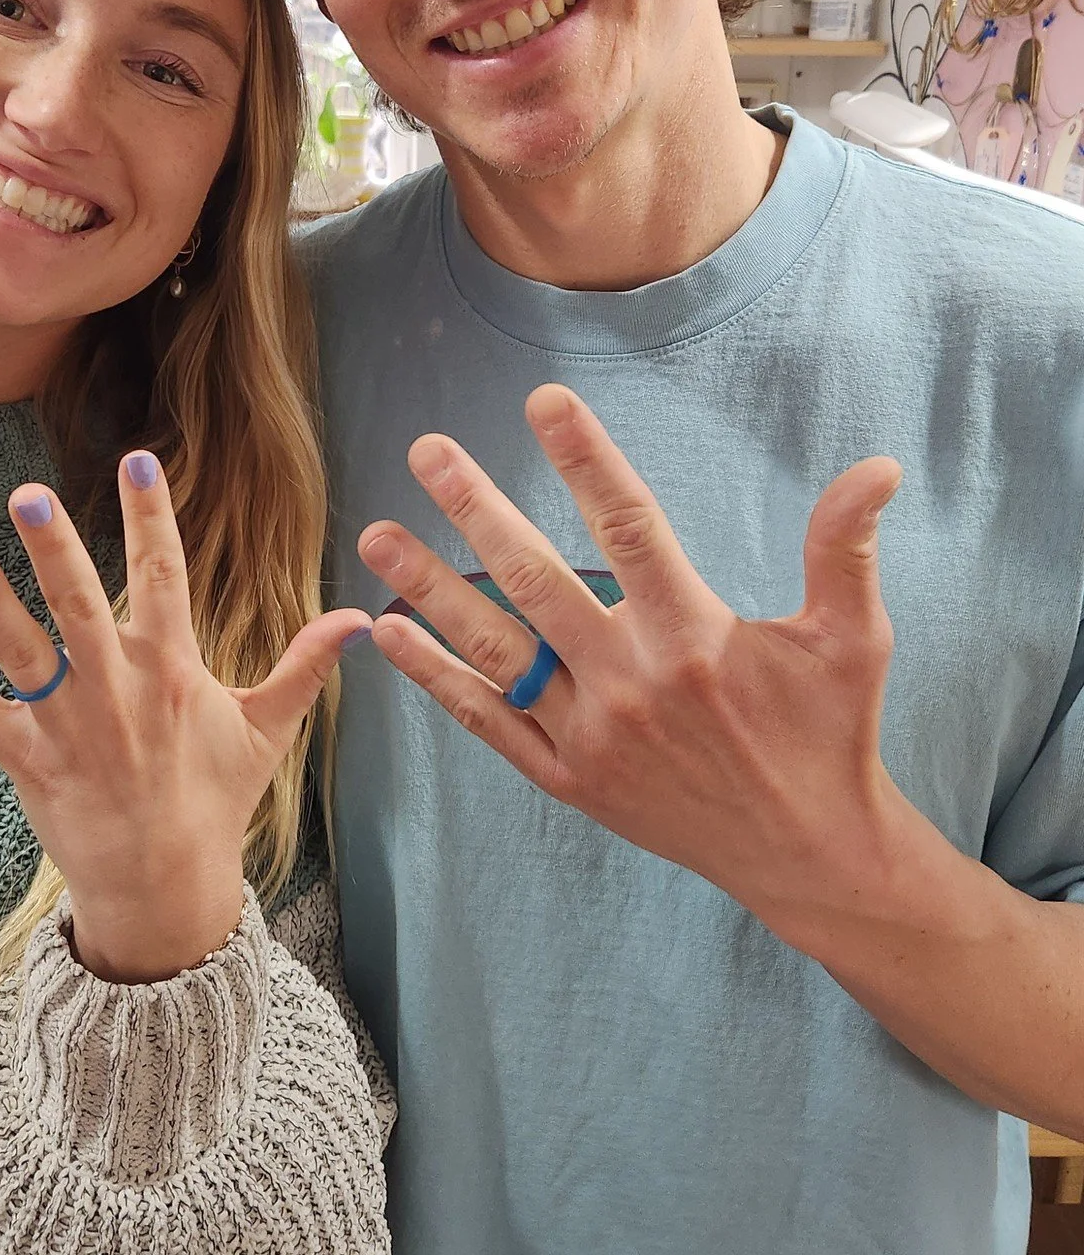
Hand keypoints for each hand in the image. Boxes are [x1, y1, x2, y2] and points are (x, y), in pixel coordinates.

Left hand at [0, 452, 369, 983]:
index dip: (149, 516)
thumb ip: (305, 665)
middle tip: (28, 494)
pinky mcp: (28, 759)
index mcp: (172, 669)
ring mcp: (70, 724)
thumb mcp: (266, 729)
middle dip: (55, 550)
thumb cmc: (213, 798)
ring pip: (24, 654)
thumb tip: (362, 619)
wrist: (167, 883)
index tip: (135, 458)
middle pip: (82, 607)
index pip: (162, 575)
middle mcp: (118, 689)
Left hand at [357, 385, 903, 948]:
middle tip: (427, 449)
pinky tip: (390, 632)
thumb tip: (878, 467)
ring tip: (377, 533)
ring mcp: (592, 735)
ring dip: (431, 588)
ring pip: (496, 649)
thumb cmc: (831, 733)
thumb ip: (845, 549)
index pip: (630, 527)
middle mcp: (632, 683)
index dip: (586, 460)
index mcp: (694, 636)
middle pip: (538, 579)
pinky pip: (488, 723)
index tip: (545, 399)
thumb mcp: (854, 639)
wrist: (808, 854)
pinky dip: (437, 679)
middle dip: (478, 508)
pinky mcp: (570, 778)